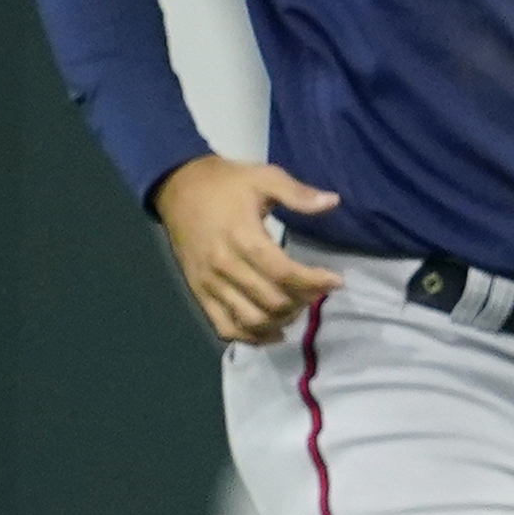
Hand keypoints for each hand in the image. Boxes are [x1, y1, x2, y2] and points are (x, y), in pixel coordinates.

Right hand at [153, 157, 344, 346]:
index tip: (336, 281)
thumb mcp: (264, 177)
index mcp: (242, 237)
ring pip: (250, 320)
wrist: (177, 187)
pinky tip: (272, 332)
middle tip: (318, 292)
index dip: (314, 282)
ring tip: (298, 308)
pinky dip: (250, 337)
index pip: (283, 273)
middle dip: (302, 301)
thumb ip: (297, 193)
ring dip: (281, 321)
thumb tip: (332, 201)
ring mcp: (208, 283)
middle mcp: (224, 266)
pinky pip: (223, 327)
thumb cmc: (225, 183)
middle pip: (271, 301)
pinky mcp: (198, 292)